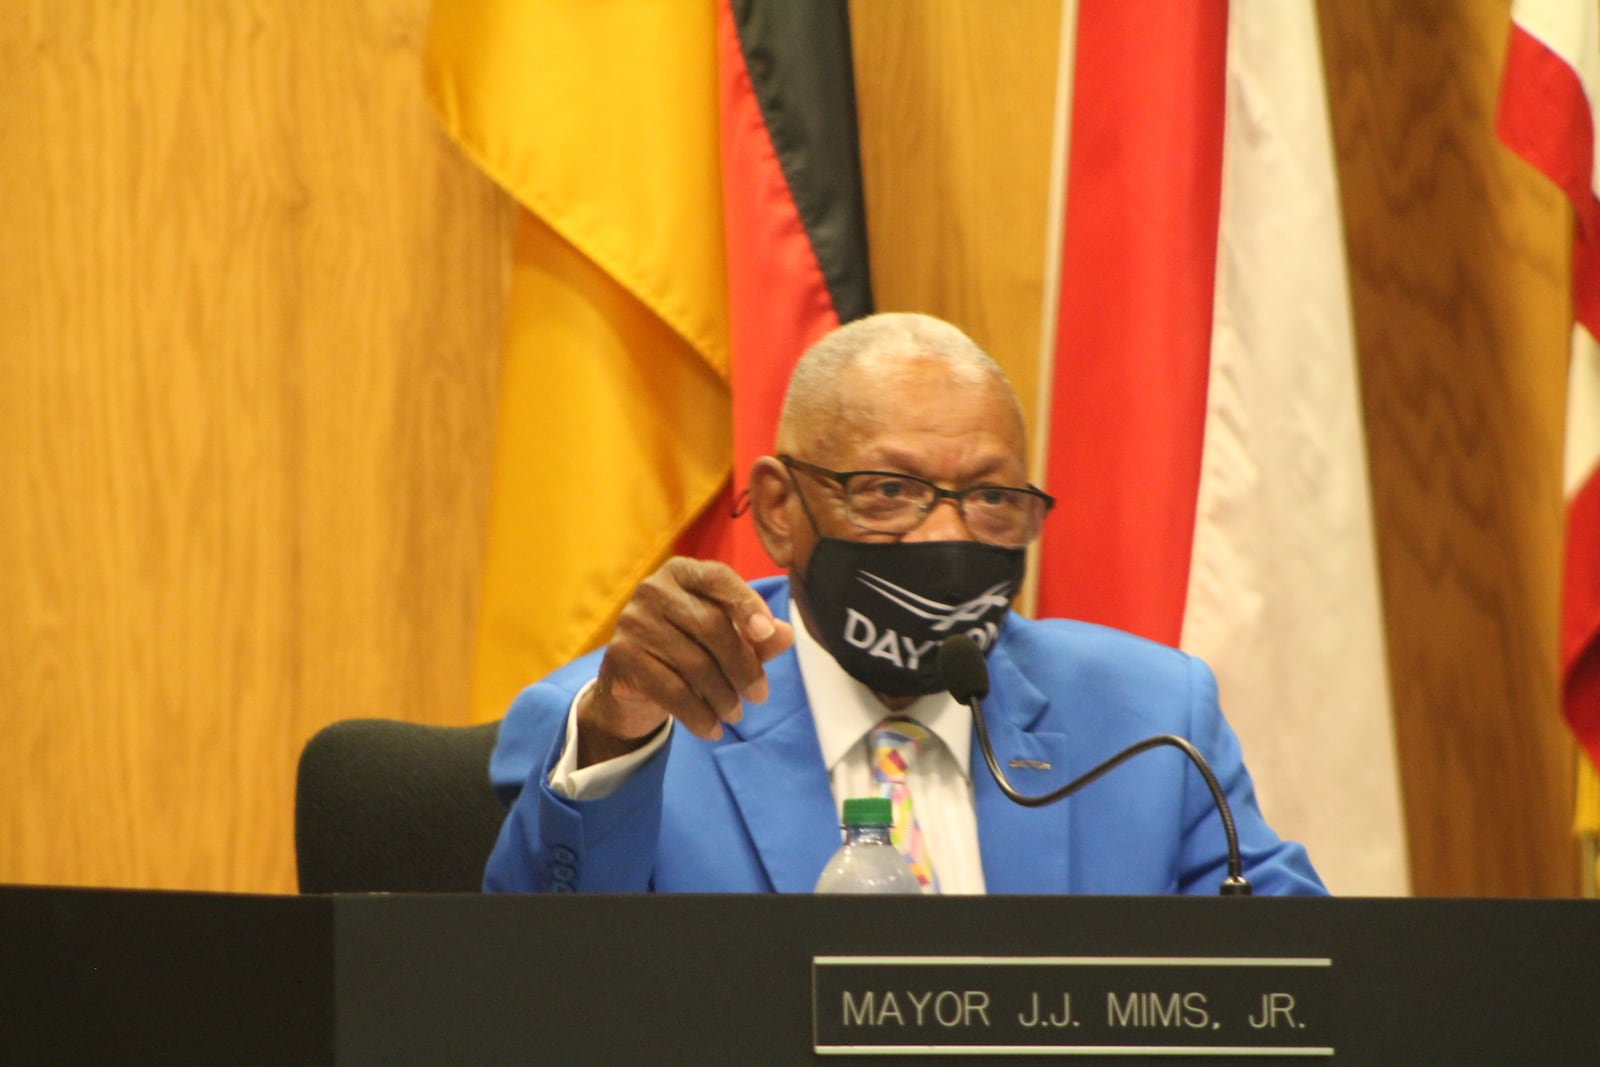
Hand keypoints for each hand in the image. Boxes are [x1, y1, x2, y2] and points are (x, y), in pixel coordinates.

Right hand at [576, 558, 793, 766]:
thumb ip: (757, 636)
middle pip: (711, 626)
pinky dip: (698, 715)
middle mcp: (653, 589)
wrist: (632, 687)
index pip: (718, 578)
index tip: (767, 634)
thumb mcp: (726, 641)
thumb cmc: (688, 651)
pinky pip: (671, 690)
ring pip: (694, 663)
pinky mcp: (621, 656)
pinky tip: (712, 730)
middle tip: (759, 696)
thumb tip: (786, 634)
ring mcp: (633, 621)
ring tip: (736, 715)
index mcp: (682, 573)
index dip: (746, 604)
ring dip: (723, 696)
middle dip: (743, 666)